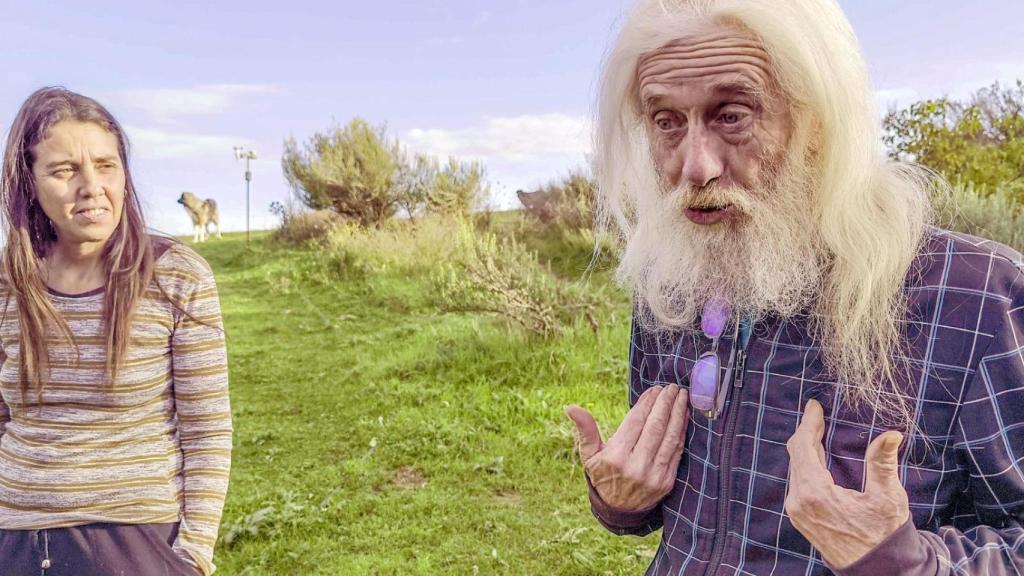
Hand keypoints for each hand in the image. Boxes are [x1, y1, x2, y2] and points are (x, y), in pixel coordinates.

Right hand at [565, 385, 688, 511]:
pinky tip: (684, 417)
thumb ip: (585, 430)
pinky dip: (682, 432)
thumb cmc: (602, 475)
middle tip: (670, 387)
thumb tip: (570, 407)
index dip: (646, 404)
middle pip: (655, 427)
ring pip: (669, 438)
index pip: (635, 423)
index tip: (654, 389)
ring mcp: (654, 475)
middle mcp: (636, 466)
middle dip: (664, 404)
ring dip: (678, 414)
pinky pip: (677, 452)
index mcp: (615, 457)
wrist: (618, 511)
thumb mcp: (589, 455)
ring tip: (681, 396)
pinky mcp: (667, 481)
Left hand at [785, 399, 910, 567]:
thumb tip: (891, 434)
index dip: (808, 423)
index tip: (814, 406)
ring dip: (806, 447)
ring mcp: (796, 511)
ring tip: (817, 430)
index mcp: (815, 493)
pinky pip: (797, 481)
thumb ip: (883, 463)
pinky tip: (816, 455)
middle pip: (796, 455)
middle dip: (807, 432)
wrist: (876, 571)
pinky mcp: (800, 517)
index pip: (803, 446)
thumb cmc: (884, 535)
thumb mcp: (887, 498)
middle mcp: (798, 501)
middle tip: (817, 413)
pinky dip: (806, 464)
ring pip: (795, 468)